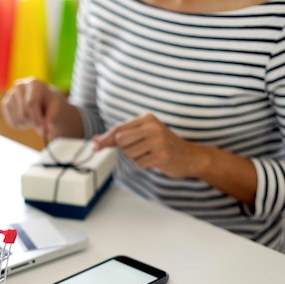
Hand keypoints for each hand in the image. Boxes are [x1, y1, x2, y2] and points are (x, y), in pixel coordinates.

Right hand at [1, 78, 65, 136]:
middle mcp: (20, 86)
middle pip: (23, 113)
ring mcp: (10, 94)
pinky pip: (12, 122)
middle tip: (42, 124)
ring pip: (18, 119)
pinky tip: (28, 118)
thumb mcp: (56, 109)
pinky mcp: (5, 104)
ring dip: (28, 123)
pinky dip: (21, 125)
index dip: (37, 118)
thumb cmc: (51, 104)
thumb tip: (46, 130)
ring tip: (35, 117)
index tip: (43, 130)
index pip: (31, 103)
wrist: (44, 100)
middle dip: (33, 122)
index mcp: (34, 83)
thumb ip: (52, 119)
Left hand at [94, 113, 257, 204]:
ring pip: (129, 153)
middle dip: (126, 149)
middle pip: (121, 141)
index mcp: (147, 118)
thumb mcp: (142, 136)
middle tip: (140, 149)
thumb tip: (95, 140)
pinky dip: (145, 164)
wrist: (190, 156)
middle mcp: (152, 126)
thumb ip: (119, 137)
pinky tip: (156, 160)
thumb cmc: (162, 145)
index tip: (94, 147)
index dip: (105, 139)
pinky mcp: (162, 155)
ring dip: (137, 157)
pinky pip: (139, 163)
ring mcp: (158, 140)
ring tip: (150, 154)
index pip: (119, 129)